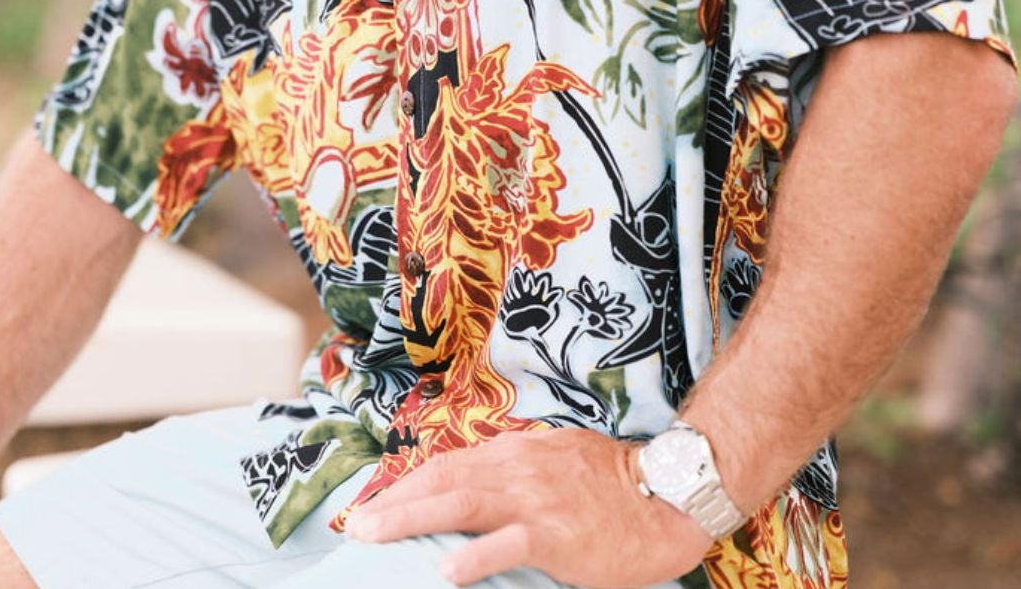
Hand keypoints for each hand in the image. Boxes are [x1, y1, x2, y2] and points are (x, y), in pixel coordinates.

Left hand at [344, 428, 712, 586]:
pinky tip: (446, 569)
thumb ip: (515, 472)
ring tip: (376, 536)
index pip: (449, 464)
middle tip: (357, 525)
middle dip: (395, 502)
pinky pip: (506, 544)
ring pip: (460, 503)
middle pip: (443, 479)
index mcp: (515, 452)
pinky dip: (473, 555)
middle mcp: (517, 468)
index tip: (375, 504)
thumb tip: (475, 487)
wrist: (663, 494)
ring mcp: (534, 500)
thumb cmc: (612, 483)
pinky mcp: (555, 534)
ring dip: (412, 518)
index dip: (408, 483)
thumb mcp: (555, 461)